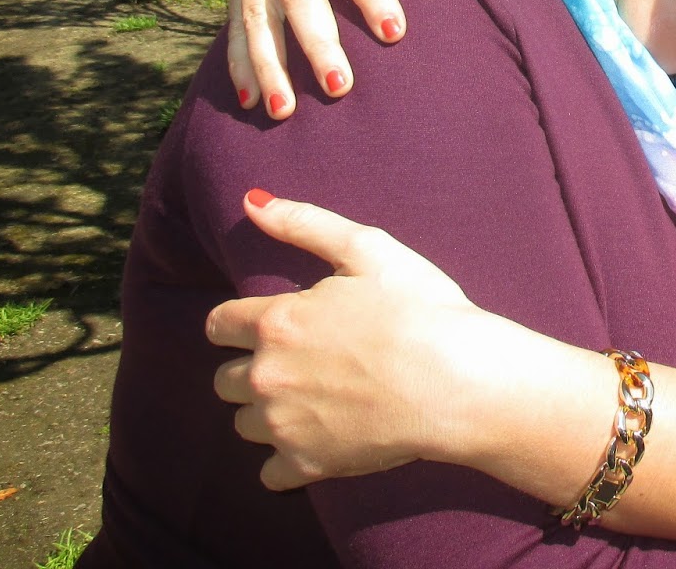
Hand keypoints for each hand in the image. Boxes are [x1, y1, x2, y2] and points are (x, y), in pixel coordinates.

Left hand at [207, 191, 481, 489]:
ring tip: (315, 400)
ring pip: (243, 424)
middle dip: (253, 369)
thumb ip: (304, 224)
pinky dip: (288, 459)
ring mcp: (283, 424)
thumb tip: (250, 201)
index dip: (241, 324)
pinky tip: (322, 438)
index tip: (273, 327)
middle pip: (223, 380)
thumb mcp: (368, 249)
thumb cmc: (420, 309)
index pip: (217, 325)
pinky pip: (270, 473)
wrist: (458, 380)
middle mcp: (265, 375)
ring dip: (268, 412)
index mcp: (275, 321)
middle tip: (302, 363)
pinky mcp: (305, 465)